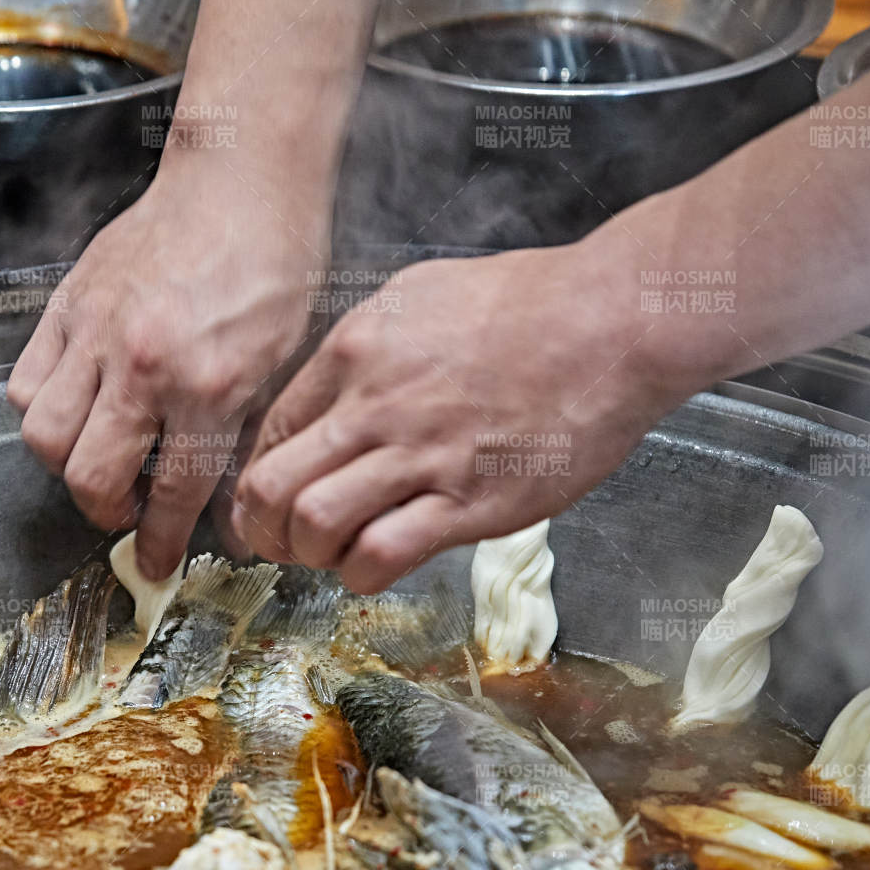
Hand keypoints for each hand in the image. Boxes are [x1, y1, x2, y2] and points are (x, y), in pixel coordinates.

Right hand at [8, 162, 324, 578]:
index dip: (163, 543)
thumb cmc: (276, 262)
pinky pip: (26, 381)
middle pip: (91, 477)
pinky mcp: (67, 303)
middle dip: (108, 512)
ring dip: (68, 464)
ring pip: (43, 435)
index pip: (172, 495)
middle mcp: (143, 366)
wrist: (241, 179)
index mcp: (208, 385)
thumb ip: (242, 438)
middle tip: (130, 509)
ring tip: (101, 458)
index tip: (158, 564)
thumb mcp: (282, 362)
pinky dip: (41, 409)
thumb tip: (223, 508)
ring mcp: (96, 332)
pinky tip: (77, 408)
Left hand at [233, 246, 692, 593]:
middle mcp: (376, 406)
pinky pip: (383, 553)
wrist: (612, 323)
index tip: (265, 501)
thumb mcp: (422, 295)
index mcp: (356, 352)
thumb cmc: (530, 303)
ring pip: (316, 524)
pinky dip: (362, 574)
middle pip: (273, 486)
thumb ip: (370, 346)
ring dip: (311, 554)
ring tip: (331, 557)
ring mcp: (422, 456)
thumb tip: (338, 387)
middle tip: (279, 544)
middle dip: (263, 528)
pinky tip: (374, 568)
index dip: (258, 478)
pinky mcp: (470, 502)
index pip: (271, 431)